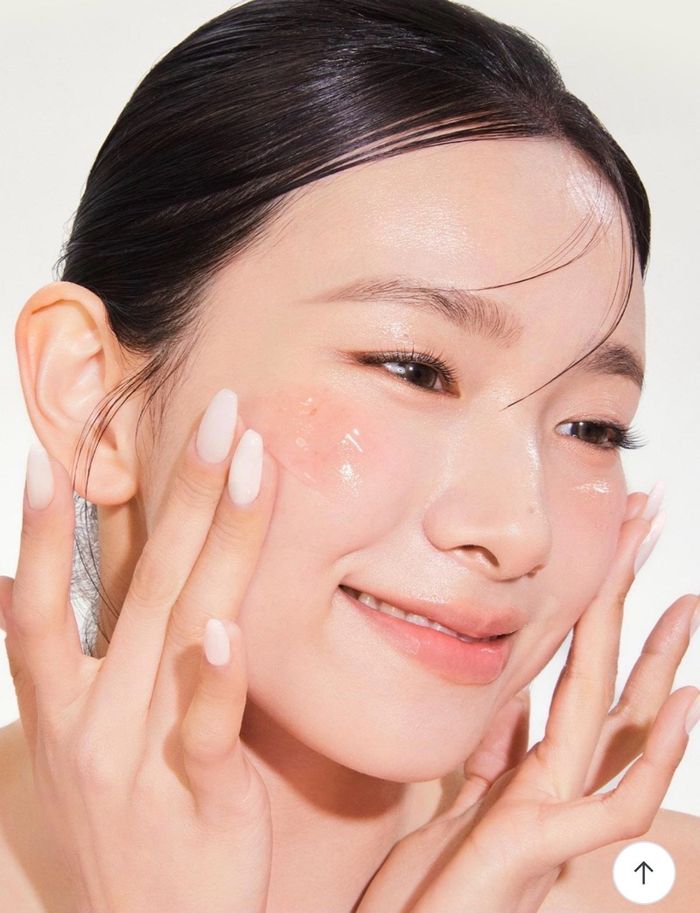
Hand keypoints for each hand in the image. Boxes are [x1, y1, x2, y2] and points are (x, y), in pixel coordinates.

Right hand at [0, 392, 277, 912]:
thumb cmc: (136, 831)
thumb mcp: (96, 751)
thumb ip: (98, 669)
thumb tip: (63, 594)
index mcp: (70, 710)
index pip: (41, 608)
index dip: (39, 534)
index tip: (53, 460)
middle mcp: (96, 724)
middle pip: (142, 588)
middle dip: (179, 494)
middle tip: (215, 413)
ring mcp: (144, 759)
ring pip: (181, 628)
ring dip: (215, 540)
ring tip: (246, 464)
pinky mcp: (203, 798)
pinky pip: (206, 727)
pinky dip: (213, 676)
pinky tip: (225, 626)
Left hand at [357, 490, 698, 912]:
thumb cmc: (439, 880)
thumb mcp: (465, 792)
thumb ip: (499, 748)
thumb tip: (518, 699)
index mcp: (540, 763)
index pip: (581, 674)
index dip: (599, 614)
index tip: (613, 554)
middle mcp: (560, 780)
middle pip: (609, 682)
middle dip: (634, 614)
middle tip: (655, 549)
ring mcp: (559, 808)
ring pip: (621, 723)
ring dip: (659, 663)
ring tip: (685, 605)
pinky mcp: (548, 844)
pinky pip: (621, 800)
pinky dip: (657, 754)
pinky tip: (682, 702)